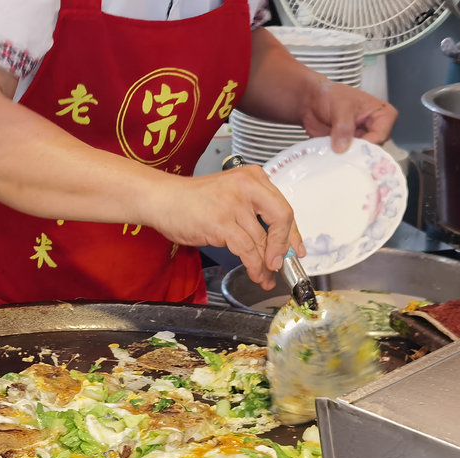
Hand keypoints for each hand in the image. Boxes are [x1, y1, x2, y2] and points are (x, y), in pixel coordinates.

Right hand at [147, 166, 303, 289]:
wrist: (162, 199)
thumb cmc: (190, 200)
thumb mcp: (229, 195)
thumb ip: (251, 211)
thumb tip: (272, 242)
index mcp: (253, 177)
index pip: (283, 206)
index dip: (294, 233)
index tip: (297, 249)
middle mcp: (247, 186)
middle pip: (282, 219)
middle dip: (283, 247)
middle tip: (280, 265)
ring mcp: (234, 204)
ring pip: (262, 240)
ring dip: (265, 264)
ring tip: (264, 277)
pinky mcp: (221, 223)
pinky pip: (246, 250)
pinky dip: (253, 265)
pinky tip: (253, 273)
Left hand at [302, 79, 397, 152]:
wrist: (312, 101)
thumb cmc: (330, 95)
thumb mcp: (340, 106)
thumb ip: (343, 126)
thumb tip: (342, 146)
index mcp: (382, 114)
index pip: (381, 135)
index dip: (367, 144)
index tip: (352, 148)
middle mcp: (374, 129)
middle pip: (372, 149)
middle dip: (356, 153)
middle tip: (342, 154)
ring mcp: (360, 140)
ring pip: (359, 156)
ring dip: (346, 157)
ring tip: (334, 155)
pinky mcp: (347, 147)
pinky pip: (346, 159)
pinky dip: (338, 160)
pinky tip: (330, 158)